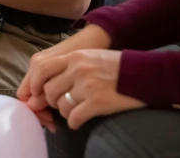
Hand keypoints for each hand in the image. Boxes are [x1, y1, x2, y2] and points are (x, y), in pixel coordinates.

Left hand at [27, 49, 144, 130]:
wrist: (145, 74)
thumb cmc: (117, 66)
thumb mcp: (91, 56)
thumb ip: (70, 66)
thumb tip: (48, 81)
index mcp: (74, 57)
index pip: (42, 68)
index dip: (35, 83)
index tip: (37, 92)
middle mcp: (78, 70)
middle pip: (48, 89)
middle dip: (51, 100)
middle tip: (59, 103)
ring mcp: (87, 86)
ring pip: (60, 105)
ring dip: (64, 111)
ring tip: (72, 111)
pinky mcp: (97, 102)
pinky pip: (74, 117)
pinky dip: (73, 122)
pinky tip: (78, 121)